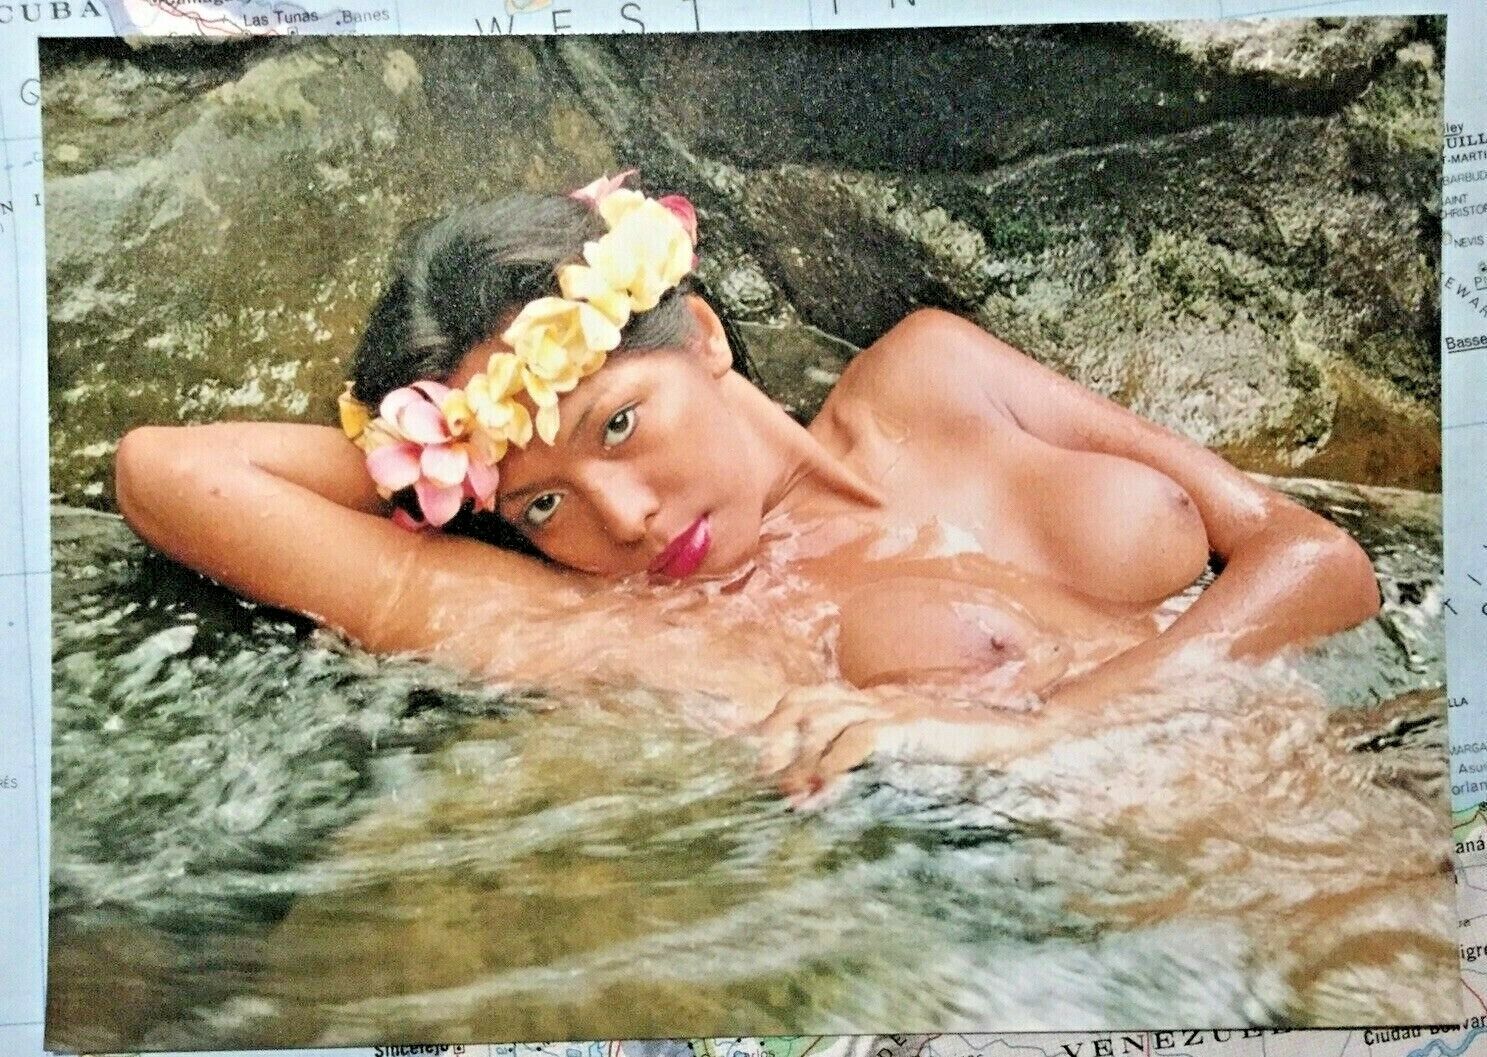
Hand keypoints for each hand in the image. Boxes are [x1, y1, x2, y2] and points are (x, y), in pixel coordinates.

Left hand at [752, 686, 1049, 808]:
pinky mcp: (912, 725)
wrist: (1022, 729)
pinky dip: (833, 765)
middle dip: (774, 738)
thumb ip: (880, 755)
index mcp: (874, 699)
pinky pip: (859, 738)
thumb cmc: (972, 744)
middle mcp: (876, 697)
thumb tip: (835, 784)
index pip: (808, 698)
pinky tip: (825, 792)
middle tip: (767, 780)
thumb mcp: (914, 747)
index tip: (762, 765)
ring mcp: (893, 707)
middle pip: (801, 699)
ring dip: (798, 758)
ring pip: (821, 716)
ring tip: (792, 795)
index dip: (776, 728)